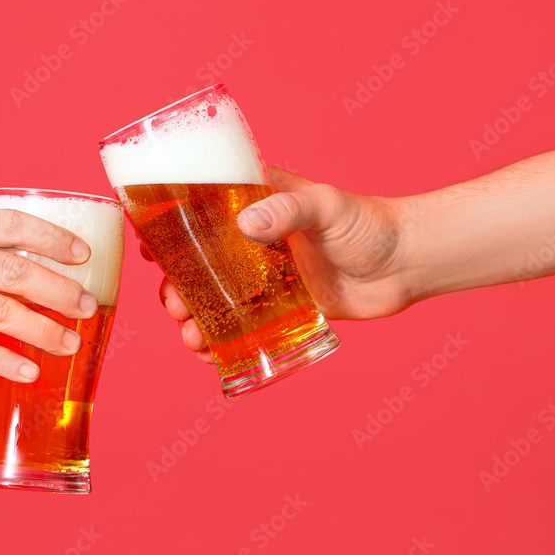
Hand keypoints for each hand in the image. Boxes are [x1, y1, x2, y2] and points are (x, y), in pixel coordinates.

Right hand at [0, 209, 98, 381]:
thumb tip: (32, 266)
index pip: (13, 225)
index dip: (52, 238)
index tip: (82, 253)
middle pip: (16, 272)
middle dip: (59, 291)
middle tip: (88, 305)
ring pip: (1, 312)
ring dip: (42, 330)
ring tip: (70, 342)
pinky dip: (6, 361)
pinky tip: (30, 371)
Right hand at [151, 167, 412, 362]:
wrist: (406, 264)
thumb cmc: (369, 223)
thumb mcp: (327, 206)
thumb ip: (289, 210)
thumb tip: (247, 222)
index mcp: (256, 202)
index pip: (199, 211)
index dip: (168, 229)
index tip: (148, 250)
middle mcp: (253, 238)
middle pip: (198, 261)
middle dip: (176, 285)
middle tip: (174, 304)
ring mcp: (264, 274)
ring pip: (214, 295)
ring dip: (193, 315)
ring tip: (189, 335)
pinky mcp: (280, 306)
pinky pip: (240, 323)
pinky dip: (220, 338)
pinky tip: (208, 352)